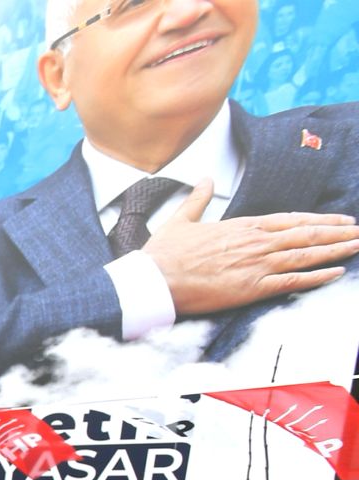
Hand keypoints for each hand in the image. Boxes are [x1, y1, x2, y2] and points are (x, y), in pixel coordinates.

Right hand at [143, 183, 358, 316]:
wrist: (153, 280)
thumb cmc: (164, 254)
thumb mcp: (180, 220)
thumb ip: (198, 199)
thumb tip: (204, 179)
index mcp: (242, 226)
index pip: (290, 220)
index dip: (318, 220)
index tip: (339, 220)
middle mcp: (255, 242)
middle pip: (306, 234)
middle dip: (337, 233)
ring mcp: (255, 265)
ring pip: (306, 254)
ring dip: (336, 250)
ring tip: (358, 246)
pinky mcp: (251, 288)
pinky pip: (292, 281)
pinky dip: (317, 276)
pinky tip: (336, 273)